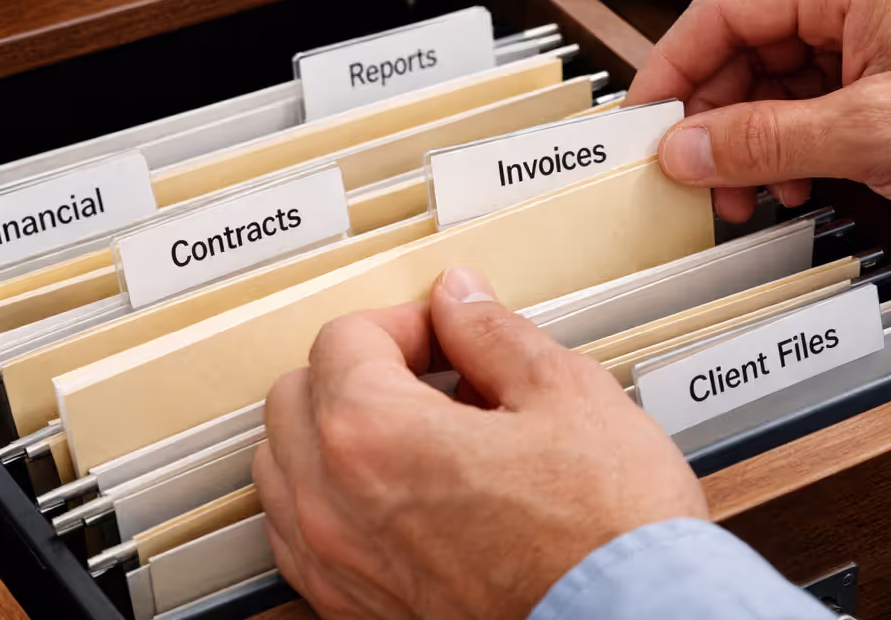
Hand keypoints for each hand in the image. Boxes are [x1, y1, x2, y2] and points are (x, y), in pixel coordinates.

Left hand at [253, 265, 706, 619]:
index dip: (406, 321)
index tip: (448, 334)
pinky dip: (331, 502)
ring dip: (333, 435)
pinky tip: (395, 495)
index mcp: (372, 434)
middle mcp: (333, 505)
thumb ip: (492, 334)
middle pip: (296, 397)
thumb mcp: (564, 392)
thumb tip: (460, 301)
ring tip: (413, 432)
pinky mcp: (358, 612)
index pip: (344, 339)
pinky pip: (302, 540)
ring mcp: (339, 567)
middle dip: (358, 370)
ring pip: (284, 471)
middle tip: (430, 373)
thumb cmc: (606, 531)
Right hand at [627, 0, 890, 240]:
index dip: (677, 61)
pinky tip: (799, 184)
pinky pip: (819, 108)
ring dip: (757, 139)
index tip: (646, 114)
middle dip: (718, 115)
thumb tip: (688, 145)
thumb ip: (767, 140)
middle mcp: (863, 1)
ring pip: (781, 83)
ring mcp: (881, 43)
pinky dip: (797, 147)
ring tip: (750, 191)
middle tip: (697, 172)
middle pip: (750, 48)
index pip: (729, 6)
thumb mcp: (873, 134)